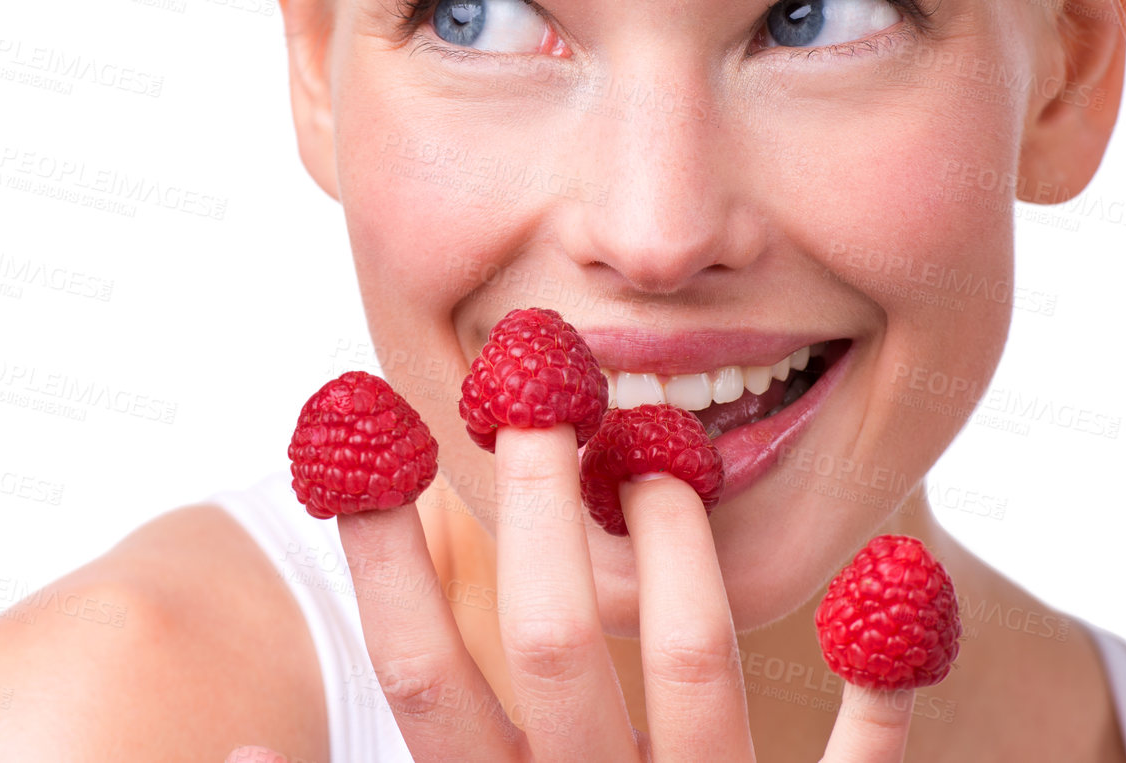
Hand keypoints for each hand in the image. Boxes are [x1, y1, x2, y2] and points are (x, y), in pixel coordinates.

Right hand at [257, 423, 916, 761]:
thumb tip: (222, 748)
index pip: (424, 681)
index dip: (385, 563)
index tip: (365, 447)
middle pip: (547, 649)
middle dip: (538, 512)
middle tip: (538, 397)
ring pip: (686, 676)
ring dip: (674, 556)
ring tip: (663, 461)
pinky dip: (885, 686)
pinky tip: (903, 582)